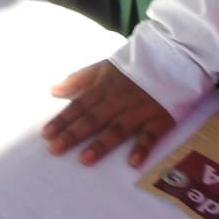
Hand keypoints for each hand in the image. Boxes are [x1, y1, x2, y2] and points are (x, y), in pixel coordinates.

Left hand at [42, 60, 175, 167]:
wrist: (173, 56)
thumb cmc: (135, 64)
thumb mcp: (104, 66)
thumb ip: (80, 79)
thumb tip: (54, 90)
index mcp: (104, 86)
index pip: (79, 105)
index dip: (62, 119)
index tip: (46, 134)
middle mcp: (119, 99)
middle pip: (93, 118)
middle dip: (73, 134)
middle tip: (55, 149)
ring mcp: (140, 109)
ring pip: (117, 128)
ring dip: (101, 144)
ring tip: (84, 159)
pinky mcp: (160, 118)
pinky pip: (151, 134)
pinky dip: (142, 148)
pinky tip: (133, 162)